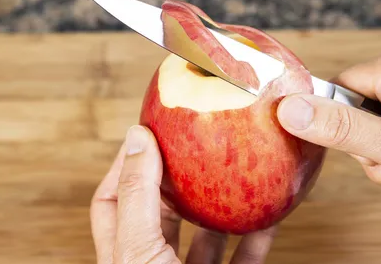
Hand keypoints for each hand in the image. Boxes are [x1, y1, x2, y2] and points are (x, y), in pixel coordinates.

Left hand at [90, 125, 275, 263]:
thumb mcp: (139, 250)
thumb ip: (138, 197)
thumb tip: (137, 137)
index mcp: (124, 254)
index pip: (112, 199)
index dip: (126, 163)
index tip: (149, 130)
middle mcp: (154, 263)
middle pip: (161, 210)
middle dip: (179, 176)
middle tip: (198, 143)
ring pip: (205, 234)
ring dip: (222, 203)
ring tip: (236, 171)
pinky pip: (245, 257)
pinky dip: (258, 235)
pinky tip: (269, 214)